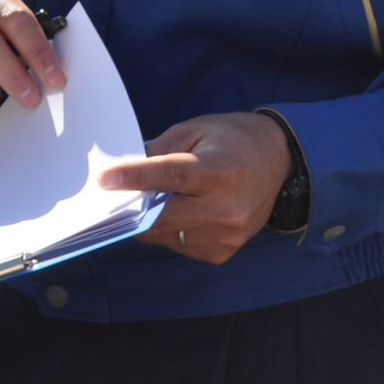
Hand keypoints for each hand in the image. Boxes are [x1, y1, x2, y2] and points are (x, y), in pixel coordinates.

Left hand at [97, 112, 293, 265]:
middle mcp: (227, 208)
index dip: (135, 178)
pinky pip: (177, 244)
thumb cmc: (230, 141)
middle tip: (106, 195)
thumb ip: (158, 153)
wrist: (278, 163)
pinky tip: (172, 210)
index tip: (105, 179)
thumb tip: (120, 173)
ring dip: (145, 219)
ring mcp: (227, 235)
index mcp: (221, 171)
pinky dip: (164, 230)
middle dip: (130, 206)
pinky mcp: (222, 252)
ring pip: (164, 234)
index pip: (172, 176)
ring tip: (143, 198)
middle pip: (162, 214)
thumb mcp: (194, 131)